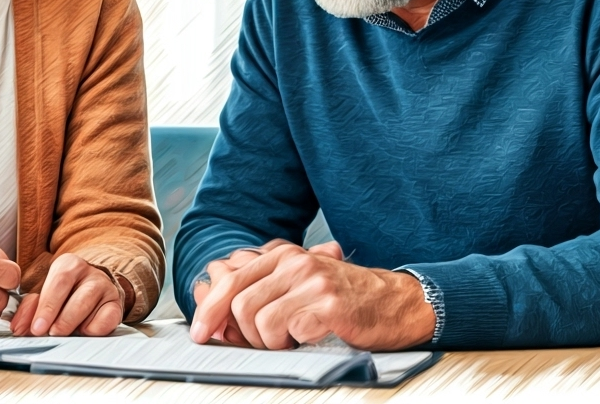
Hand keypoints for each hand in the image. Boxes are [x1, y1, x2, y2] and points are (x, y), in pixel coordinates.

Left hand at [9, 253, 125, 336]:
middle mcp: (90, 272)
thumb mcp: (44, 296)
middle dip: (61, 318)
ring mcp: (106, 288)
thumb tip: (19, 328)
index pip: (58, 282)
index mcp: (69, 264)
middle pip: (76, 295)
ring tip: (62, 334)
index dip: (47, 306)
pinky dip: (95, 328)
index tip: (36, 327)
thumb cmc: (64, 295)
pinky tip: (83, 331)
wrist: (93, 293)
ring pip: (91, 305)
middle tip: (49, 333)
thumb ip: (30, 310)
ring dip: (74, 323)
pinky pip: (109, 318)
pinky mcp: (116, 305)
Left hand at [189, 240, 433, 350]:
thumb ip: (262, 291)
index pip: (230, 279)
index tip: (202, 333)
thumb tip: (216, 314)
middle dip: (244, 334)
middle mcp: (294, 262)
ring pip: (258, 320)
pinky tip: (310, 338)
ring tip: (292, 339)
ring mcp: (311, 282)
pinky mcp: (327, 305)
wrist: (397, 303)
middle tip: (265, 343)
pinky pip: (287, 332)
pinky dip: (293, 344)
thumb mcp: (300, 285)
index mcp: (282, 254)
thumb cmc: (345, 300)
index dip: (209, 309)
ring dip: (270, 342)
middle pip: (238, 303)